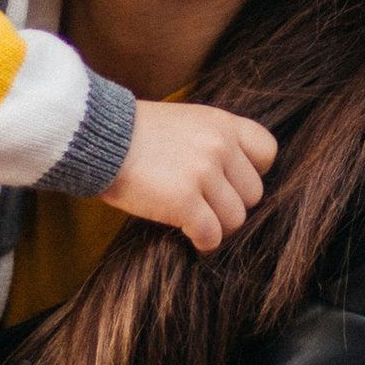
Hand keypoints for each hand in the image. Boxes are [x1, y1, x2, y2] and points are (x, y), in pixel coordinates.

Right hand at [99, 96, 278, 252]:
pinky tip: (189, 237)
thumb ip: (213, 142)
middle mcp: (220, 146)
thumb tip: (233, 178)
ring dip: (216, 226)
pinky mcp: (184, 201)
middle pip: (253, 194)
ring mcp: (203, 173)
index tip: (230, 182)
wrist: (96, 138)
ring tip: (195, 222)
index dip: (252, 173)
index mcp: (222, 123)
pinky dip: (203, 242)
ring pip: (235, 219)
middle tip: (206, 207)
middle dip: (231, 205)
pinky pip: (211, 235)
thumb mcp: (185, 121)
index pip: (267, 153)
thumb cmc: (136, 134)